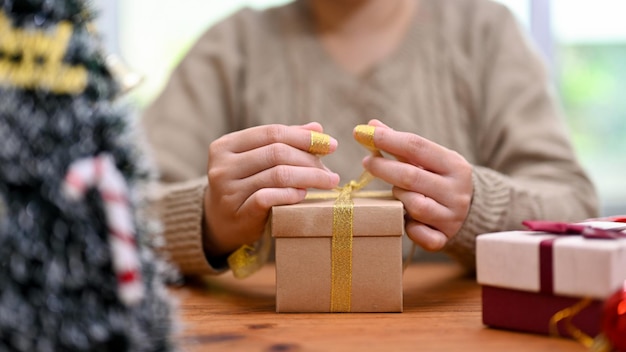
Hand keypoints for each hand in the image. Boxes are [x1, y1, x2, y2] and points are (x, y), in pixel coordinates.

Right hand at [204, 123, 339, 255]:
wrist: (221, 224)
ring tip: (327, 182)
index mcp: (226, 145)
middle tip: (330, 170)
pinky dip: (291, 194)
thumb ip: (284, 142)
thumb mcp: (257, 160)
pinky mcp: (238, 212)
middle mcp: (223, 166)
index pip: (272, 132)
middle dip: (309, 159)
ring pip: (278, 175)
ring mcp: (228, 190)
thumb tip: (318, 129)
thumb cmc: (245, 185)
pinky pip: (269, 197)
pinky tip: (304, 195)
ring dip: (309, 177)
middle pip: (277, 152)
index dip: (304, 137)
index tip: (330, 145)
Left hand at [357, 120, 472, 250]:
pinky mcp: (444, 239)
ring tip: (396, 191)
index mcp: (455, 166)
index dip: (388, 139)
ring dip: (399, 197)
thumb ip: (400, 144)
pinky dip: (409, 227)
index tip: (363, 133)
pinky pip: (419, 234)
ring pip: (414, 206)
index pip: (417, 147)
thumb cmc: (439, 179)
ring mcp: (452, 218)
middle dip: (384, 167)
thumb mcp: (428, 159)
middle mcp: (457, 192)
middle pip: (411, 177)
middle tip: (366, 161)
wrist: (471, 211)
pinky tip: (405, 219)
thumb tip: (371, 126)